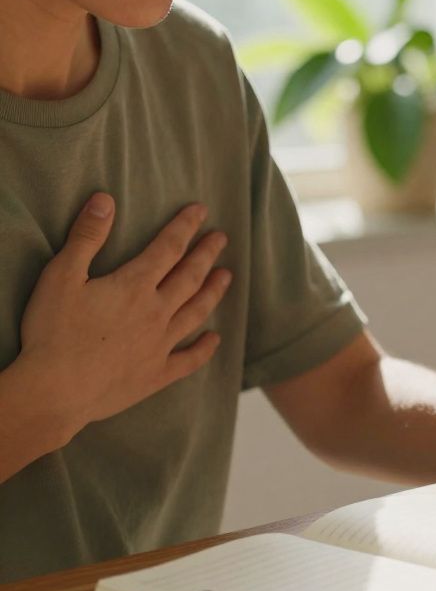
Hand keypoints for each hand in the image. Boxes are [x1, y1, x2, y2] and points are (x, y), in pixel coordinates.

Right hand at [18, 193, 232, 435]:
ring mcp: (160, 346)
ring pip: (196, 313)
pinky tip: (216, 339)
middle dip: (206, 254)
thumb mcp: (61, 276)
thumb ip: (86, 237)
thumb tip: (105, 200)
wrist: (55, 391)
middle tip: (222, 238)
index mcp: (134, 286)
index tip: (201, 211)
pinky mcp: (156, 375)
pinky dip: (205, 348)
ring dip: (213, 292)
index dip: (184, 227)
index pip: (167, 248)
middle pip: (189, 277)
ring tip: (227, 276)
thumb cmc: (52, 332)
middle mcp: (155, 313)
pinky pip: (189, 360)